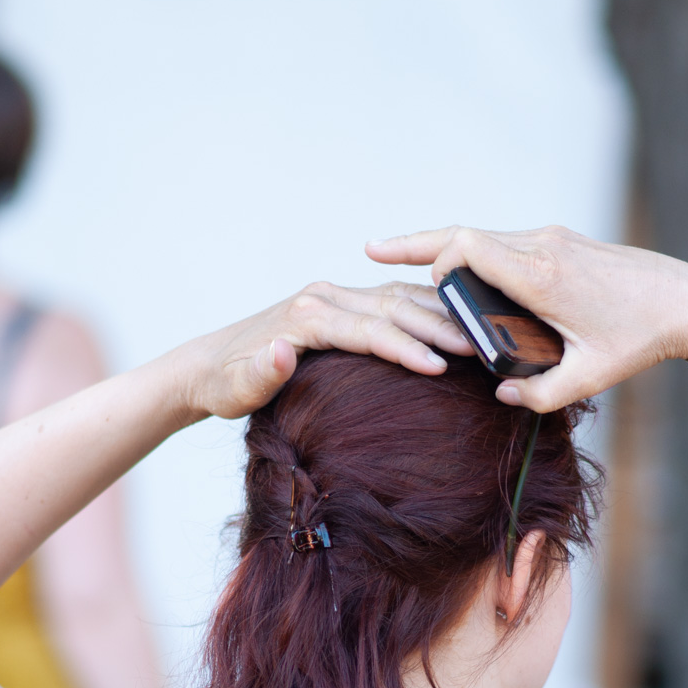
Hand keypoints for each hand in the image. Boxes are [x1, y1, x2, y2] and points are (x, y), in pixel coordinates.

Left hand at [173, 280, 472, 423]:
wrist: (208, 364)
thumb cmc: (224, 384)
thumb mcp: (235, 390)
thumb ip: (259, 374)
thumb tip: (284, 351)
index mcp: (306, 315)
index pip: (368, 330)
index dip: (406, 348)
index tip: (442, 368)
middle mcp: (323, 297)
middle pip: (391, 308)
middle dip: (437, 328)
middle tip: (480, 350)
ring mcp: (334, 296)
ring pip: (397, 298)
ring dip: (439, 315)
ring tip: (480, 336)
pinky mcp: (340, 304)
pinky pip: (391, 301)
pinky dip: (425, 309)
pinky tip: (454, 323)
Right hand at [366, 225, 687, 411]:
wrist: (686, 300)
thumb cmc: (639, 339)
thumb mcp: (589, 379)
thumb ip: (541, 394)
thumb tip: (501, 395)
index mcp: (540, 276)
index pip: (467, 247)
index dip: (432, 261)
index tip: (416, 288)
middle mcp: (541, 247)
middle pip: (464, 232)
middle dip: (416, 244)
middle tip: (371, 250)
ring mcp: (551, 239)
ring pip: (483, 235)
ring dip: (447, 249)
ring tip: (404, 260)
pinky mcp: (561, 242)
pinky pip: (504, 242)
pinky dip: (474, 254)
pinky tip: (459, 274)